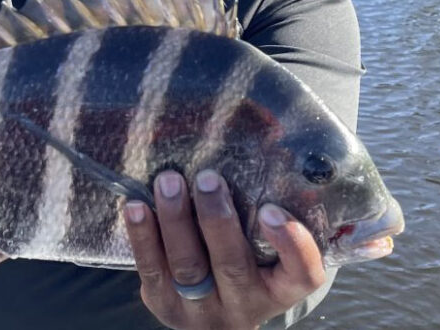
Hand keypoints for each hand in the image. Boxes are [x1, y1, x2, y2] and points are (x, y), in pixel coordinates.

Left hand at [124, 170, 325, 329]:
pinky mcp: (166, 306)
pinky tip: (136, 207)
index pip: (303, 273)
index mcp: (282, 287)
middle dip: (217, 220)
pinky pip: (152, 272)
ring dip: (176, 221)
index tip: (272, 209)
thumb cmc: (248, 260)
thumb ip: (272, 201)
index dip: (292, 245)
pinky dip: (143, 237)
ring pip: (188, 267)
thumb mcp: (268, 245)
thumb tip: (272, 128)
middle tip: (208, 179)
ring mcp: (204, 310)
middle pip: (233, 266)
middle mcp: (246, 304)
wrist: (215, 314)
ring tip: (168, 182)